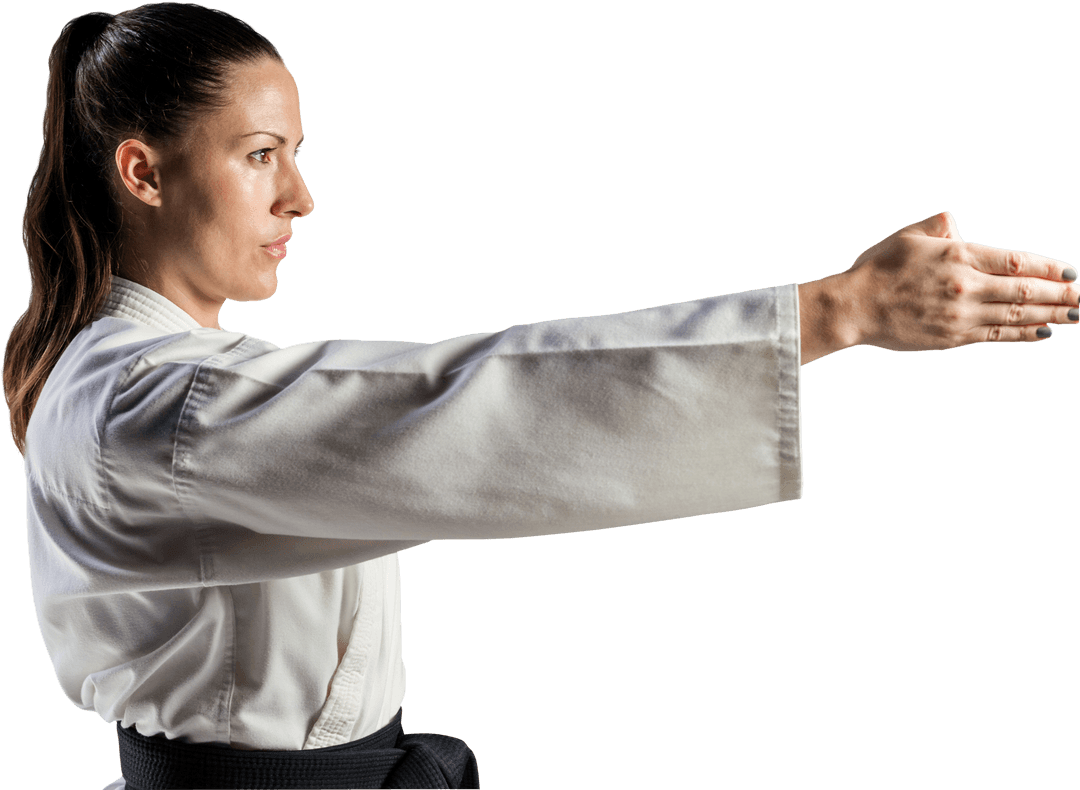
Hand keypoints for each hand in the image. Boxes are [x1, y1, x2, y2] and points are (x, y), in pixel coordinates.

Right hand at [843, 211, 1077, 351]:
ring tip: (1077, 314)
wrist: (854, 307)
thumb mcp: (907, 236)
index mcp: (958, 256)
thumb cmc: (877, 269)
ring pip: (1017, 315)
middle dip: (1062, 295)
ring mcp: (960, 315)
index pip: (1017, 262)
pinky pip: (996, 335)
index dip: (1050, 269)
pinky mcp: (952, 337)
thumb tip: (956, 224)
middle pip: (1026, 290)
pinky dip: (1023, 333)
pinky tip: (1044, 331)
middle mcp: (965, 286)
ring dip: (1052, 315)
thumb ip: (938, 226)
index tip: (1072, 273)